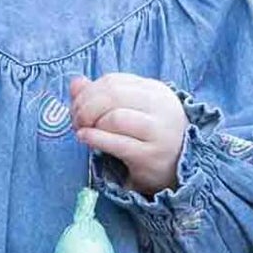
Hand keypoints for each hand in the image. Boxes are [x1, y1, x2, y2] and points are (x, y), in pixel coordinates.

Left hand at [70, 72, 189, 196]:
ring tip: (82, 132)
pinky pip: (117, 143)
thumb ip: (102, 95)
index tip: (75, 107)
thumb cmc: (148, 138)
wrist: (176, 170)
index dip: (88, 93)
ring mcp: (158, 132)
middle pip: (112, 95)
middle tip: (76, 120)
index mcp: (154, 90)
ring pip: (115, 117)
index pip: (113, 82)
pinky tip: (85, 138)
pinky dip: (96, 138)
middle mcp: (159, 107)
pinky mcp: (150, 156)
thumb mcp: (130, 111)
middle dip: (86, 106)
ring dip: (91, 123)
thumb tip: (75, 83)